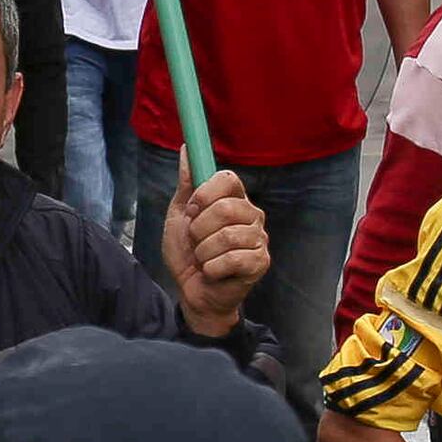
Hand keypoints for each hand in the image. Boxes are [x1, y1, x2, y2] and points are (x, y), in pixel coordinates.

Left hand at [163, 168, 271, 341]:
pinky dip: (212, 268)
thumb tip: (185, 149)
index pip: (228, 178)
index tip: (192, 210)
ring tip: (203, 259)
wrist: (192, 292)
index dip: (205, 193)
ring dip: (203, 252)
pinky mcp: (260, 262)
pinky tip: (213, 272)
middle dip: (199, 229)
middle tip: (195, 242)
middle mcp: (252, 215)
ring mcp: (259, 239)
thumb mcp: (180, 216)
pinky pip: (232, 259)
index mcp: (234, 199)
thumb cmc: (188, 254)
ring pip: (226, 236)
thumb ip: (186, 185)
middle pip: (227, 207)